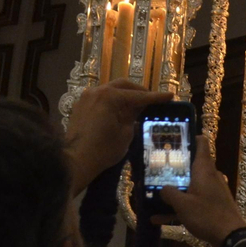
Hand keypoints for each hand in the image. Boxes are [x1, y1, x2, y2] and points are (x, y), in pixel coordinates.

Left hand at [64, 80, 170, 196]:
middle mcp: (98, 91)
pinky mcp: (80, 105)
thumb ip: (133, 116)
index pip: (138, 96)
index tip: (170, 96)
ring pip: (111, 89)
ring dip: (125, 94)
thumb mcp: (125, 134)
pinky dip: (113, 100)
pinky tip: (119, 110)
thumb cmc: (103, 150)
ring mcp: (87, 97)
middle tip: (151, 99)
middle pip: (123, 85)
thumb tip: (138, 108)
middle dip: (139, 91)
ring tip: (136, 105)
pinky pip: (101, 97)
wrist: (75, 161)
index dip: (155, 97)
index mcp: (110, 97)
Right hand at [160, 137, 245, 245]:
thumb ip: (169, 193)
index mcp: (204, 170)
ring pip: (189, 185)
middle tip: (155, 167)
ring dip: (173, 191)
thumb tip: (162, 188)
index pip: (201, 143)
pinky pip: (192, 201)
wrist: (230, 236)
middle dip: (174, 167)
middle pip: (192, 165)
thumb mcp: (182, 204)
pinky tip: (159, 219)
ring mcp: (212, 191)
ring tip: (152, 196)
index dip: (189, 137)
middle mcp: (210, 176)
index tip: (174, 138)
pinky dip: (178, 207)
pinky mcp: (212, 205)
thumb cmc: (206, 215)